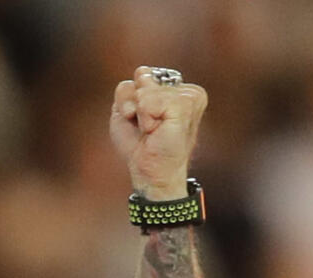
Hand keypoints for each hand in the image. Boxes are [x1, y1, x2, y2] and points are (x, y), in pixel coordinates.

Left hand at [110, 67, 206, 199]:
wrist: (149, 169)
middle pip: (140, 80)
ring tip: (151, 130)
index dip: (128, 100)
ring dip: (139, 115)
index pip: (140, 75)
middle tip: (145, 128)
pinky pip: (151, 101)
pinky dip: (146, 118)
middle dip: (132, 106)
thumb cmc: (138, 144)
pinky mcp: (187, 105)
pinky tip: (156, 130)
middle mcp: (184, 89)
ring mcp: (188, 96)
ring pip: (144, 91)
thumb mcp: (124, 112)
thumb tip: (143, 73)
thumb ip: (129, 89)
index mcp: (172, 88)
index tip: (140, 120)